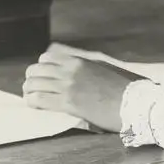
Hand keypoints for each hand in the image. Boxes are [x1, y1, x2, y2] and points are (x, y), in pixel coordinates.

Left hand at [20, 44, 134, 131]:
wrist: (134, 104)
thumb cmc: (124, 90)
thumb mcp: (103, 70)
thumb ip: (86, 68)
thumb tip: (74, 71)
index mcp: (80, 61)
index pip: (47, 57)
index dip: (40, 68)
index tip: (41, 77)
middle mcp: (71, 69)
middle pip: (37, 69)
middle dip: (31, 79)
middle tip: (32, 89)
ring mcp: (68, 85)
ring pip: (34, 83)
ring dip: (29, 91)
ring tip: (31, 98)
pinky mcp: (68, 102)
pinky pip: (39, 99)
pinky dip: (32, 102)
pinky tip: (34, 106)